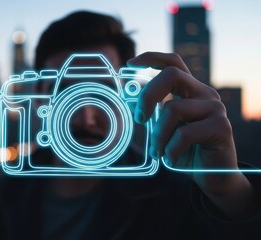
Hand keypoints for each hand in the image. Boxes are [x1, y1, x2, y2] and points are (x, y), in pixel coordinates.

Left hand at [127, 52, 253, 218]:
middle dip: (147, 96)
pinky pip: (184, 134)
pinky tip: (172, 160)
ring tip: (158, 152)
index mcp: (191, 90)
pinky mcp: (221, 127)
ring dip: (158, 135)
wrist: (213, 176)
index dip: (151, 58)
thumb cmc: (185, 150)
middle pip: (171, 75)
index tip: (130, 63)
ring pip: (173, 109)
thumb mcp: (164, 129)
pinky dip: (171, 150)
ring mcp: (215, 108)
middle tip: (139, 119)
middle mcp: (204, 94)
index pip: (173, 63)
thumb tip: (128, 97)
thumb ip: (152, 112)